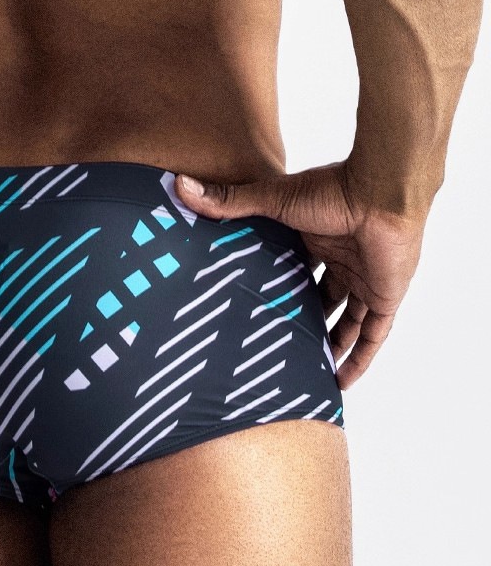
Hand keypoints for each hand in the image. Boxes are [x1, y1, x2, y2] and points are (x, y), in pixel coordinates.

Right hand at [174, 160, 426, 389]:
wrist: (382, 194)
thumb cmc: (333, 191)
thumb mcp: (272, 201)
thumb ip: (229, 200)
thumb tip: (181, 185)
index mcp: (319, 240)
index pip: (299, 271)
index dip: (282, 291)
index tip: (258, 308)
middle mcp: (344, 262)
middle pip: (323, 300)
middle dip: (304, 322)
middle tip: (278, 346)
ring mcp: (366, 281)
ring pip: (348, 323)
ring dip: (330, 346)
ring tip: (306, 371)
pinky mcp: (384, 298)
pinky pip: (372, 336)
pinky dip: (360, 359)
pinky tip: (341, 381)